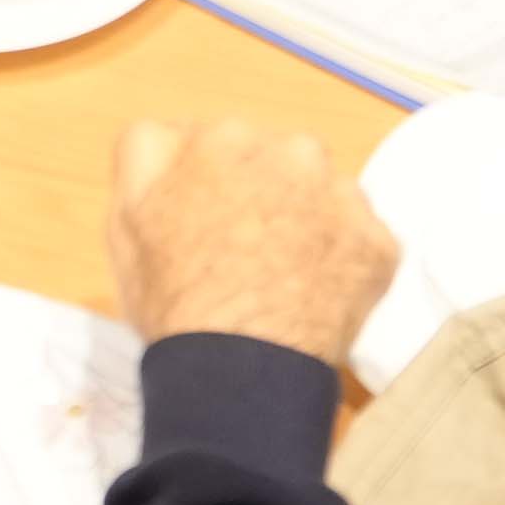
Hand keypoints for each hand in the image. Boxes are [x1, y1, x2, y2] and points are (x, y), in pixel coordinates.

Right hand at [107, 117, 398, 367]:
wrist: (242, 371)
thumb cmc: (176, 299)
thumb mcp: (126, 216)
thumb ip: (146, 154)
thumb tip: (173, 134)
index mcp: (225, 138)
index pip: (215, 146)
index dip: (207, 186)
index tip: (203, 223)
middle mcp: (292, 151)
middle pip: (275, 164)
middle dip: (263, 195)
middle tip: (243, 252)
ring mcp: (343, 196)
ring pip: (322, 197)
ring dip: (307, 222)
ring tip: (282, 276)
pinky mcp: (379, 242)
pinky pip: (359, 241)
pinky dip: (342, 261)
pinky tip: (314, 294)